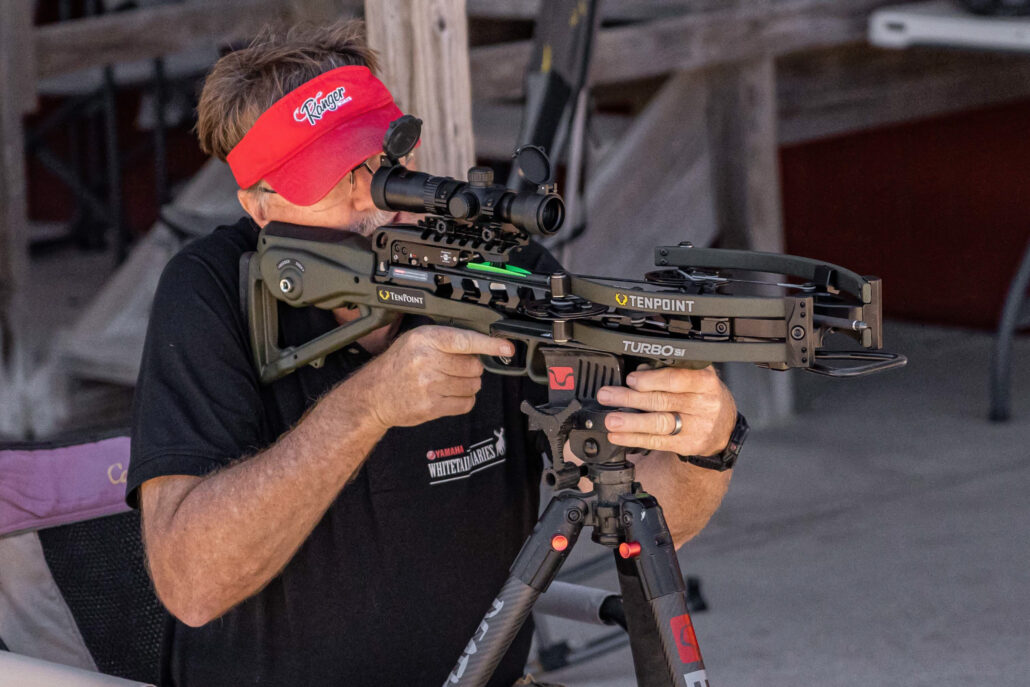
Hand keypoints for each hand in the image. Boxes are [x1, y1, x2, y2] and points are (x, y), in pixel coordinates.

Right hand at [352, 325, 512, 430]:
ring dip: (467, 385)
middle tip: (454, 369)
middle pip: (474, 366)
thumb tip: (481, 345)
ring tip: (448, 382)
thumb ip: (446, 340)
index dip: (490, 344)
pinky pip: (465, 404)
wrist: (374, 395)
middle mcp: (427, 361)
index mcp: (425, 340)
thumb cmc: (398, 365)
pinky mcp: (431, 407)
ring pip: (472, 386)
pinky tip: (448, 395)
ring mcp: (429, 386)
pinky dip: (463, 400)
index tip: (506, 347)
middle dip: (471, 369)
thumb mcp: (416, 340)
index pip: (465, 340)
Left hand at [597, 366, 736, 457]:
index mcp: (705, 382)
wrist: (724, 427)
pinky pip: (657, 442)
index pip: (676, 379)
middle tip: (607, 396)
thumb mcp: (696, 377)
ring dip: (630, 422)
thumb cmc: (704, 395)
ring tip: (611, 420)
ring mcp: (696, 427)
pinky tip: (618, 436)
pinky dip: (634, 438)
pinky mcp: (687, 445)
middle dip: (630, 398)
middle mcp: (703, 405)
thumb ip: (670, 371)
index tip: (631, 379)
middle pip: (662, 401)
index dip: (651, 380)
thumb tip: (640, 371)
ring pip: (659, 424)